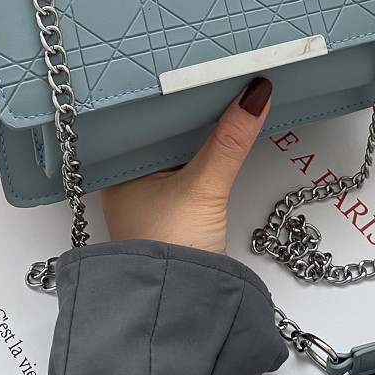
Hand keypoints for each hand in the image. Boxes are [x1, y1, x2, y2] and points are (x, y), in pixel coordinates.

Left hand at [100, 77, 272, 254]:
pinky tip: (222, 131)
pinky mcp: (176, 204)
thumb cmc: (169, 254)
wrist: (179, 309)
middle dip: (189, 106)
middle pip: (163, 128)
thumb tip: (255, 95)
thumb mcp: (204, 188)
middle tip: (213, 69)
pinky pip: (191, 162)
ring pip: (179, 145)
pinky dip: (207, 148)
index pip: (144, 115)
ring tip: (221, 90)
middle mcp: (131, 177)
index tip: (193, 65)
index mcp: (119, 167)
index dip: (169, 90)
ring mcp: (153, 191)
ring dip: (200, 127)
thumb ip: (230, 141)